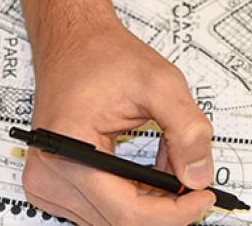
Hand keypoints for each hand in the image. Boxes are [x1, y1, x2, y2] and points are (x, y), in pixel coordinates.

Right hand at [23, 10, 215, 225]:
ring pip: (114, 217)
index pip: (128, 212)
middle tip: (196, 177)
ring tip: (170, 158)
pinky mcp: (55, 184)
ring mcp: (47, 183)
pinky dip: (134, 193)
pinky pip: (103, 207)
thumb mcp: (161, 84)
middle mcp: (49, 175)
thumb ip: (187, 130)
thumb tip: (199, 176)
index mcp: (70, 150)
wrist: (74, 43)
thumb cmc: (106, 57)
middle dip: (166, 204)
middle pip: (121, 220)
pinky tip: (149, 167)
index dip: (174, 213)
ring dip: (151, 198)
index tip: (204, 197)